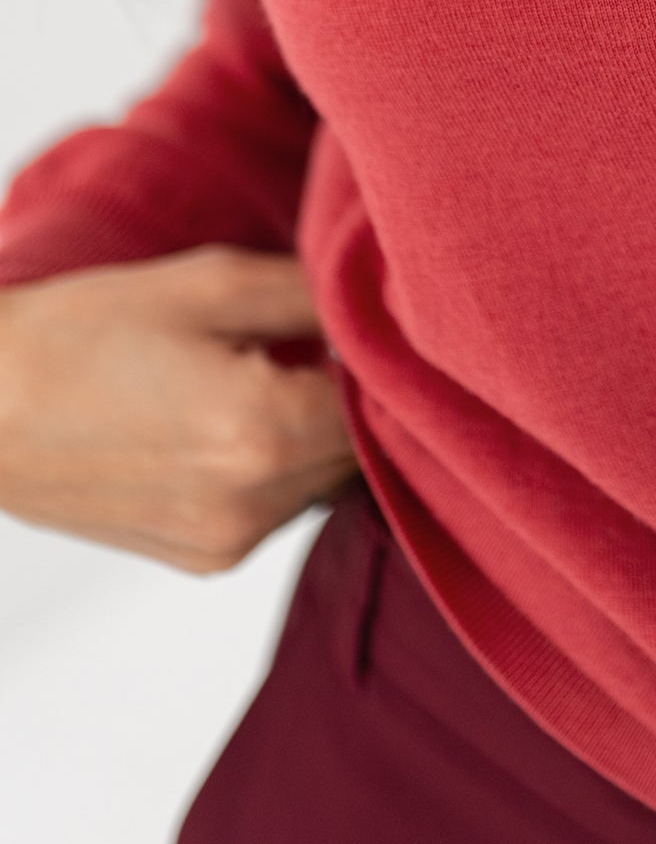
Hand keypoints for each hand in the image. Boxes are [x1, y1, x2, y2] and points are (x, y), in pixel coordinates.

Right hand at [0, 245, 357, 572]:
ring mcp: (227, 542)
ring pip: (328, 480)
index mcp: (261, 429)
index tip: (375, 320)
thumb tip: (378, 300)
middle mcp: (253, 502)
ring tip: (274, 375)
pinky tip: (239, 418)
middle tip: (328, 340)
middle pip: (363, 448)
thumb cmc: (82, 334)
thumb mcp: (209, 284)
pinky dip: (284, 465)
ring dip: (322, 432)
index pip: (383, 400)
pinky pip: (283, 507)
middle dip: (359, 395)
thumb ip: (311, 295)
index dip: (385, 355)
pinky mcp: (205, 559)